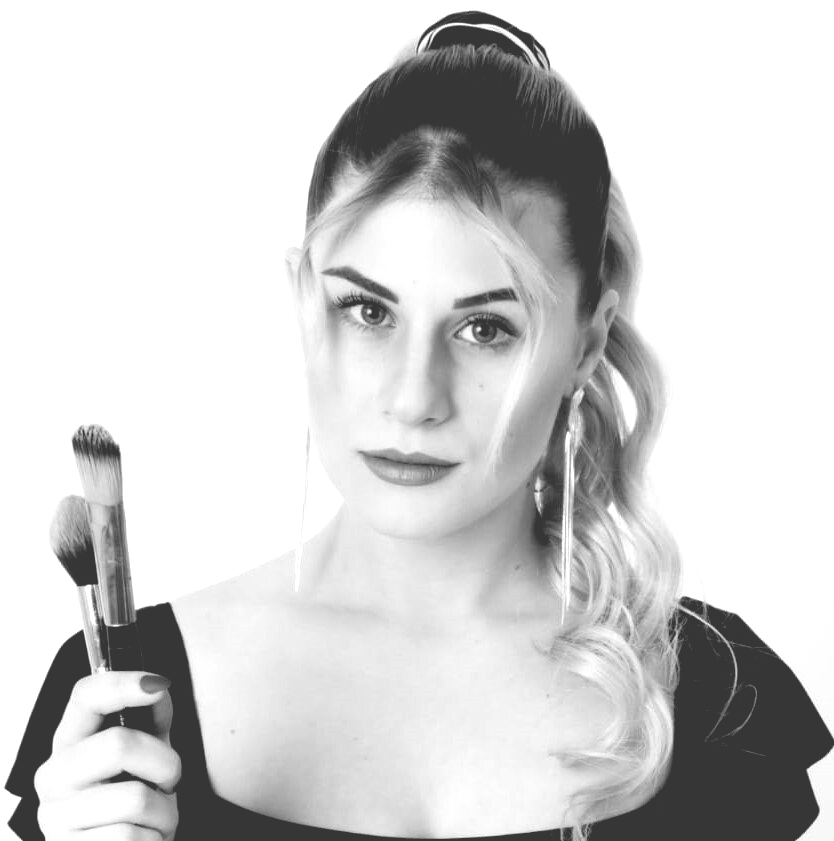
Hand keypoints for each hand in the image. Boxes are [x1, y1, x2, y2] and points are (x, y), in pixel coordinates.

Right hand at [33, 671, 180, 839]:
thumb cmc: (134, 800)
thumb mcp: (147, 753)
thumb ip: (152, 719)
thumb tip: (157, 687)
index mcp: (70, 742)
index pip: (85, 696)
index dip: (123, 683)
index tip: (157, 684)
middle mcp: (53, 776)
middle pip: (118, 744)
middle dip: (165, 763)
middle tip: (168, 780)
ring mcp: (56, 818)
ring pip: (135, 798)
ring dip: (164, 810)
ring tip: (154, 816)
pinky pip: (132, 837)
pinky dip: (153, 838)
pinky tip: (142, 837)